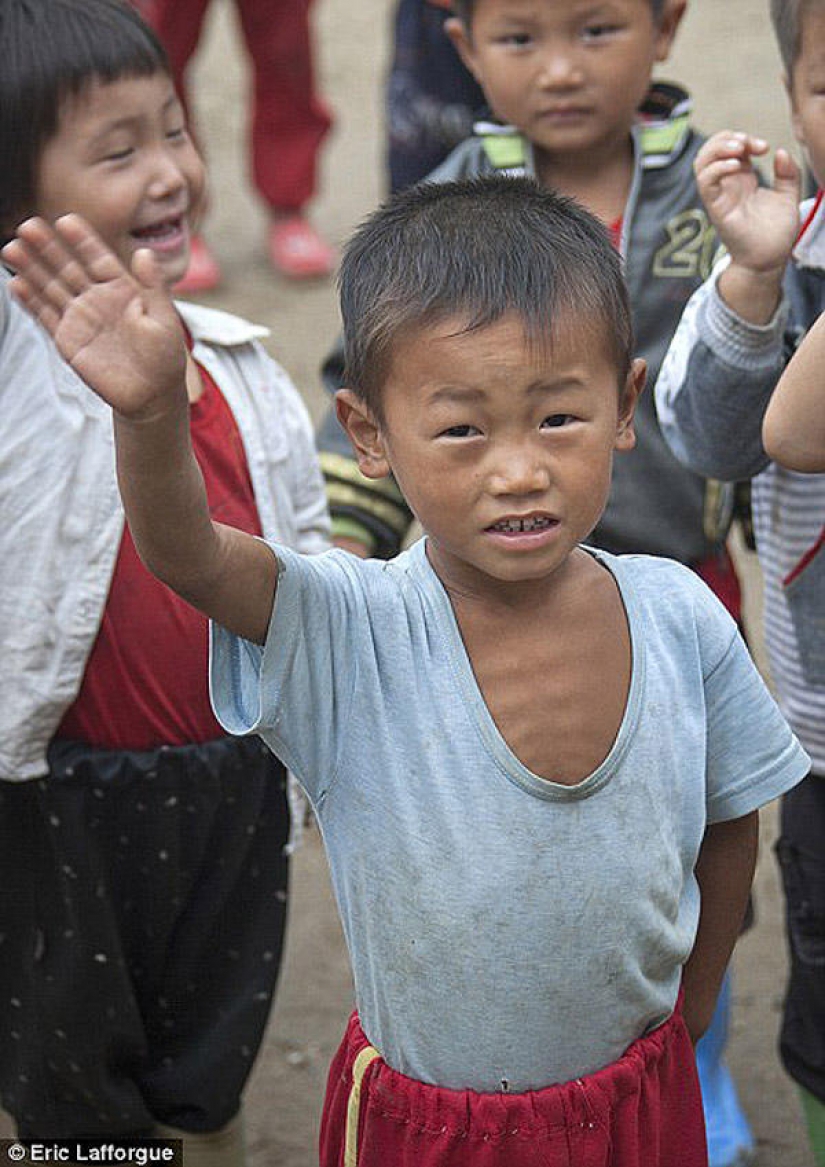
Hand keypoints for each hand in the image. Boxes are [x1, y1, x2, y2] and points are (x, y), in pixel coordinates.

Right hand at [2, 215, 185, 420]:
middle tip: (27, 226)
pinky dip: (30, 301)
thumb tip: (144, 252)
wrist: (153, 395)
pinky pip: (46, 317)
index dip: (82, 241)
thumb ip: (153, 286)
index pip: (98, 258)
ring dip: (31, 269)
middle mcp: (97, 299)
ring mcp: (80, 319)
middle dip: (48, 248)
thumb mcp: (164, 320)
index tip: (66, 221)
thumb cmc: (164, 357)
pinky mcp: (68, 340)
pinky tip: (16, 284)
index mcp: (122, 289)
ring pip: (51, 288)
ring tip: (11, 248)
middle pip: (67, 268)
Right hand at [695, 131, 800, 275]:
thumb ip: (787, 173)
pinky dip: (716, 168)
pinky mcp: (716, 208)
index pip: (730, 148)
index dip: (744, 139)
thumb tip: (781, 152)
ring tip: (739, 148)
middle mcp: (727, 185)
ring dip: (717, 148)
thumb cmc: (776, 233)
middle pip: (710, 150)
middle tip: (748, 143)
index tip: (764, 147)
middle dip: (728, 138)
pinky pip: (705, 183)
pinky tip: (734, 165)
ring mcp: (719, 196)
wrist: (769, 259)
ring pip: (702, 163)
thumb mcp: (788, 195)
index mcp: (742, 179)